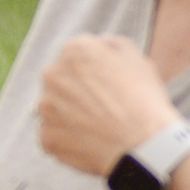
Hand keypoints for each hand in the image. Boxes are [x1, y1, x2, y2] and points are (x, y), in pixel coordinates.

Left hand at [36, 34, 178, 179]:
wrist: (143, 144)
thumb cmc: (144, 99)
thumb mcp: (137, 58)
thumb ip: (110, 45)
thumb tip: (97, 45)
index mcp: (74, 50)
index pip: (77, 57)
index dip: (95, 72)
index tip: (108, 86)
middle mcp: (52, 75)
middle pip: (61, 81)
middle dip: (77, 91)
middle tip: (103, 107)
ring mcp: (45, 108)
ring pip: (55, 108)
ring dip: (71, 114)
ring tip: (98, 126)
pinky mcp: (45, 137)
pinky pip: (55, 135)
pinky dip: (69, 139)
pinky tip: (91, 141)